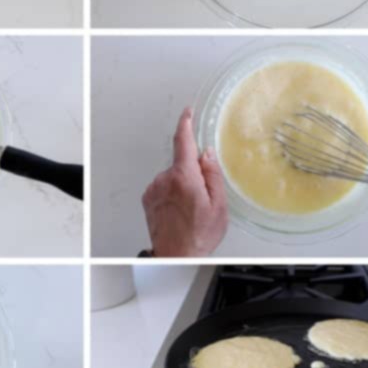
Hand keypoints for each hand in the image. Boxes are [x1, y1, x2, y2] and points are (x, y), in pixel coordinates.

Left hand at [141, 107, 227, 256]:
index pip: (183, 141)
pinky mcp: (148, 198)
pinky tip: (180, 211)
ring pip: (173, 176)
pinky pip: (164, 187)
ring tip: (190, 210)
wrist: (176, 255)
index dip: (185, 123)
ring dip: (183, 186)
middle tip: (203, 198)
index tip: (187, 112)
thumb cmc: (199, 235)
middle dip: (194, 174)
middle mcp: (165, 179)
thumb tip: (207, 154)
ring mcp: (154, 189)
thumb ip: (212, 174)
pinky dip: (173, 194)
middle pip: (182, 164)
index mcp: (184, 178)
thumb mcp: (219, 205)